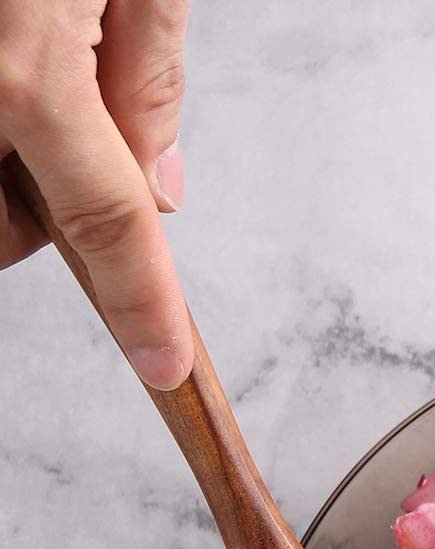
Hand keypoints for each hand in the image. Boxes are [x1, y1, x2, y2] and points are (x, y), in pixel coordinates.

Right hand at [0, 1, 191, 388]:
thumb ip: (147, 74)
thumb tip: (160, 184)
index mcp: (16, 64)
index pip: (107, 223)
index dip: (143, 303)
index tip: (165, 363)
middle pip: (3, 228)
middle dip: (49, 215)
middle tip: (75, 135)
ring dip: (4, 168)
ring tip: (26, 59)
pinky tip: (9, 45)